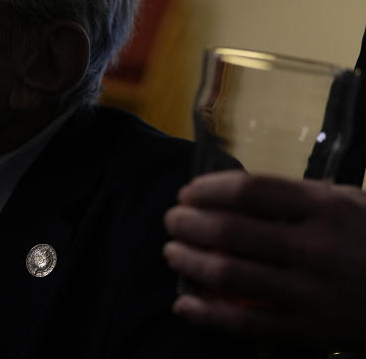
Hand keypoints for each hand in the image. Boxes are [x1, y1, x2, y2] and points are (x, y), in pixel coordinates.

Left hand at [163, 170, 365, 350]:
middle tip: (172, 220)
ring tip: (172, 252)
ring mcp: (311, 292)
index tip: (187, 192)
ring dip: (190, 262)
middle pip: (231, 231)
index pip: (249, 191)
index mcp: (325, 209)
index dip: (208, 190)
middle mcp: (315, 248)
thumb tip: (237, 191)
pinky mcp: (309, 330)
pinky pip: (246, 323)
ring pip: (230, 275)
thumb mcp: (350, 204)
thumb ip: (300, 197)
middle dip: (189, 224)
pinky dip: (208, 313)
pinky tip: (185, 303)